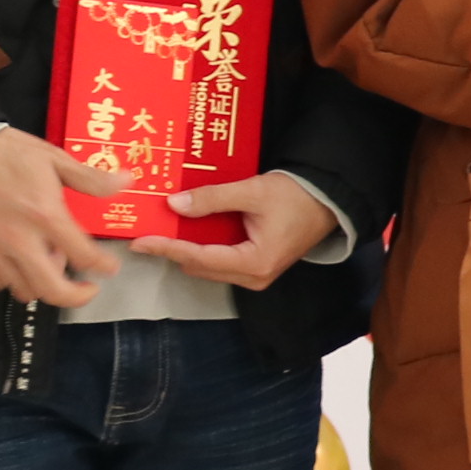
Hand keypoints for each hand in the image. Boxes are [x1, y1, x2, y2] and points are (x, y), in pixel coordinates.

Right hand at [0, 129, 126, 306]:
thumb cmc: (6, 153)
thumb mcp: (55, 160)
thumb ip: (92, 179)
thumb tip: (127, 181)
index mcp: (45, 214)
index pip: (84, 255)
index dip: (103, 266)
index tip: (109, 268)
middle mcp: (19, 238)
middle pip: (52, 290)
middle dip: (76, 297)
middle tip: (85, 289)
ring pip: (24, 290)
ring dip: (42, 284)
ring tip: (48, 265)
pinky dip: (11, 279)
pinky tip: (19, 262)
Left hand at [126, 171, 339, 289]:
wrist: (329, 202)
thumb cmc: (296, 196)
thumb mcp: (253, 192)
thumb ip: (213, 198)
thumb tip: (174, 205)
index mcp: (254, 262)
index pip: (199, 257)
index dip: (167, 248)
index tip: (140, 242)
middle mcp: (254, 277)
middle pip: (200, 267)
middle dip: (173, 251)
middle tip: (148, 232)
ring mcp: (256, 276)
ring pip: (208, 267)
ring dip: (186, 250)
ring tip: (165, 231)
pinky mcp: (257, 269)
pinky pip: (220, 263)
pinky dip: (202, 249)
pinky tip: (190, 232)